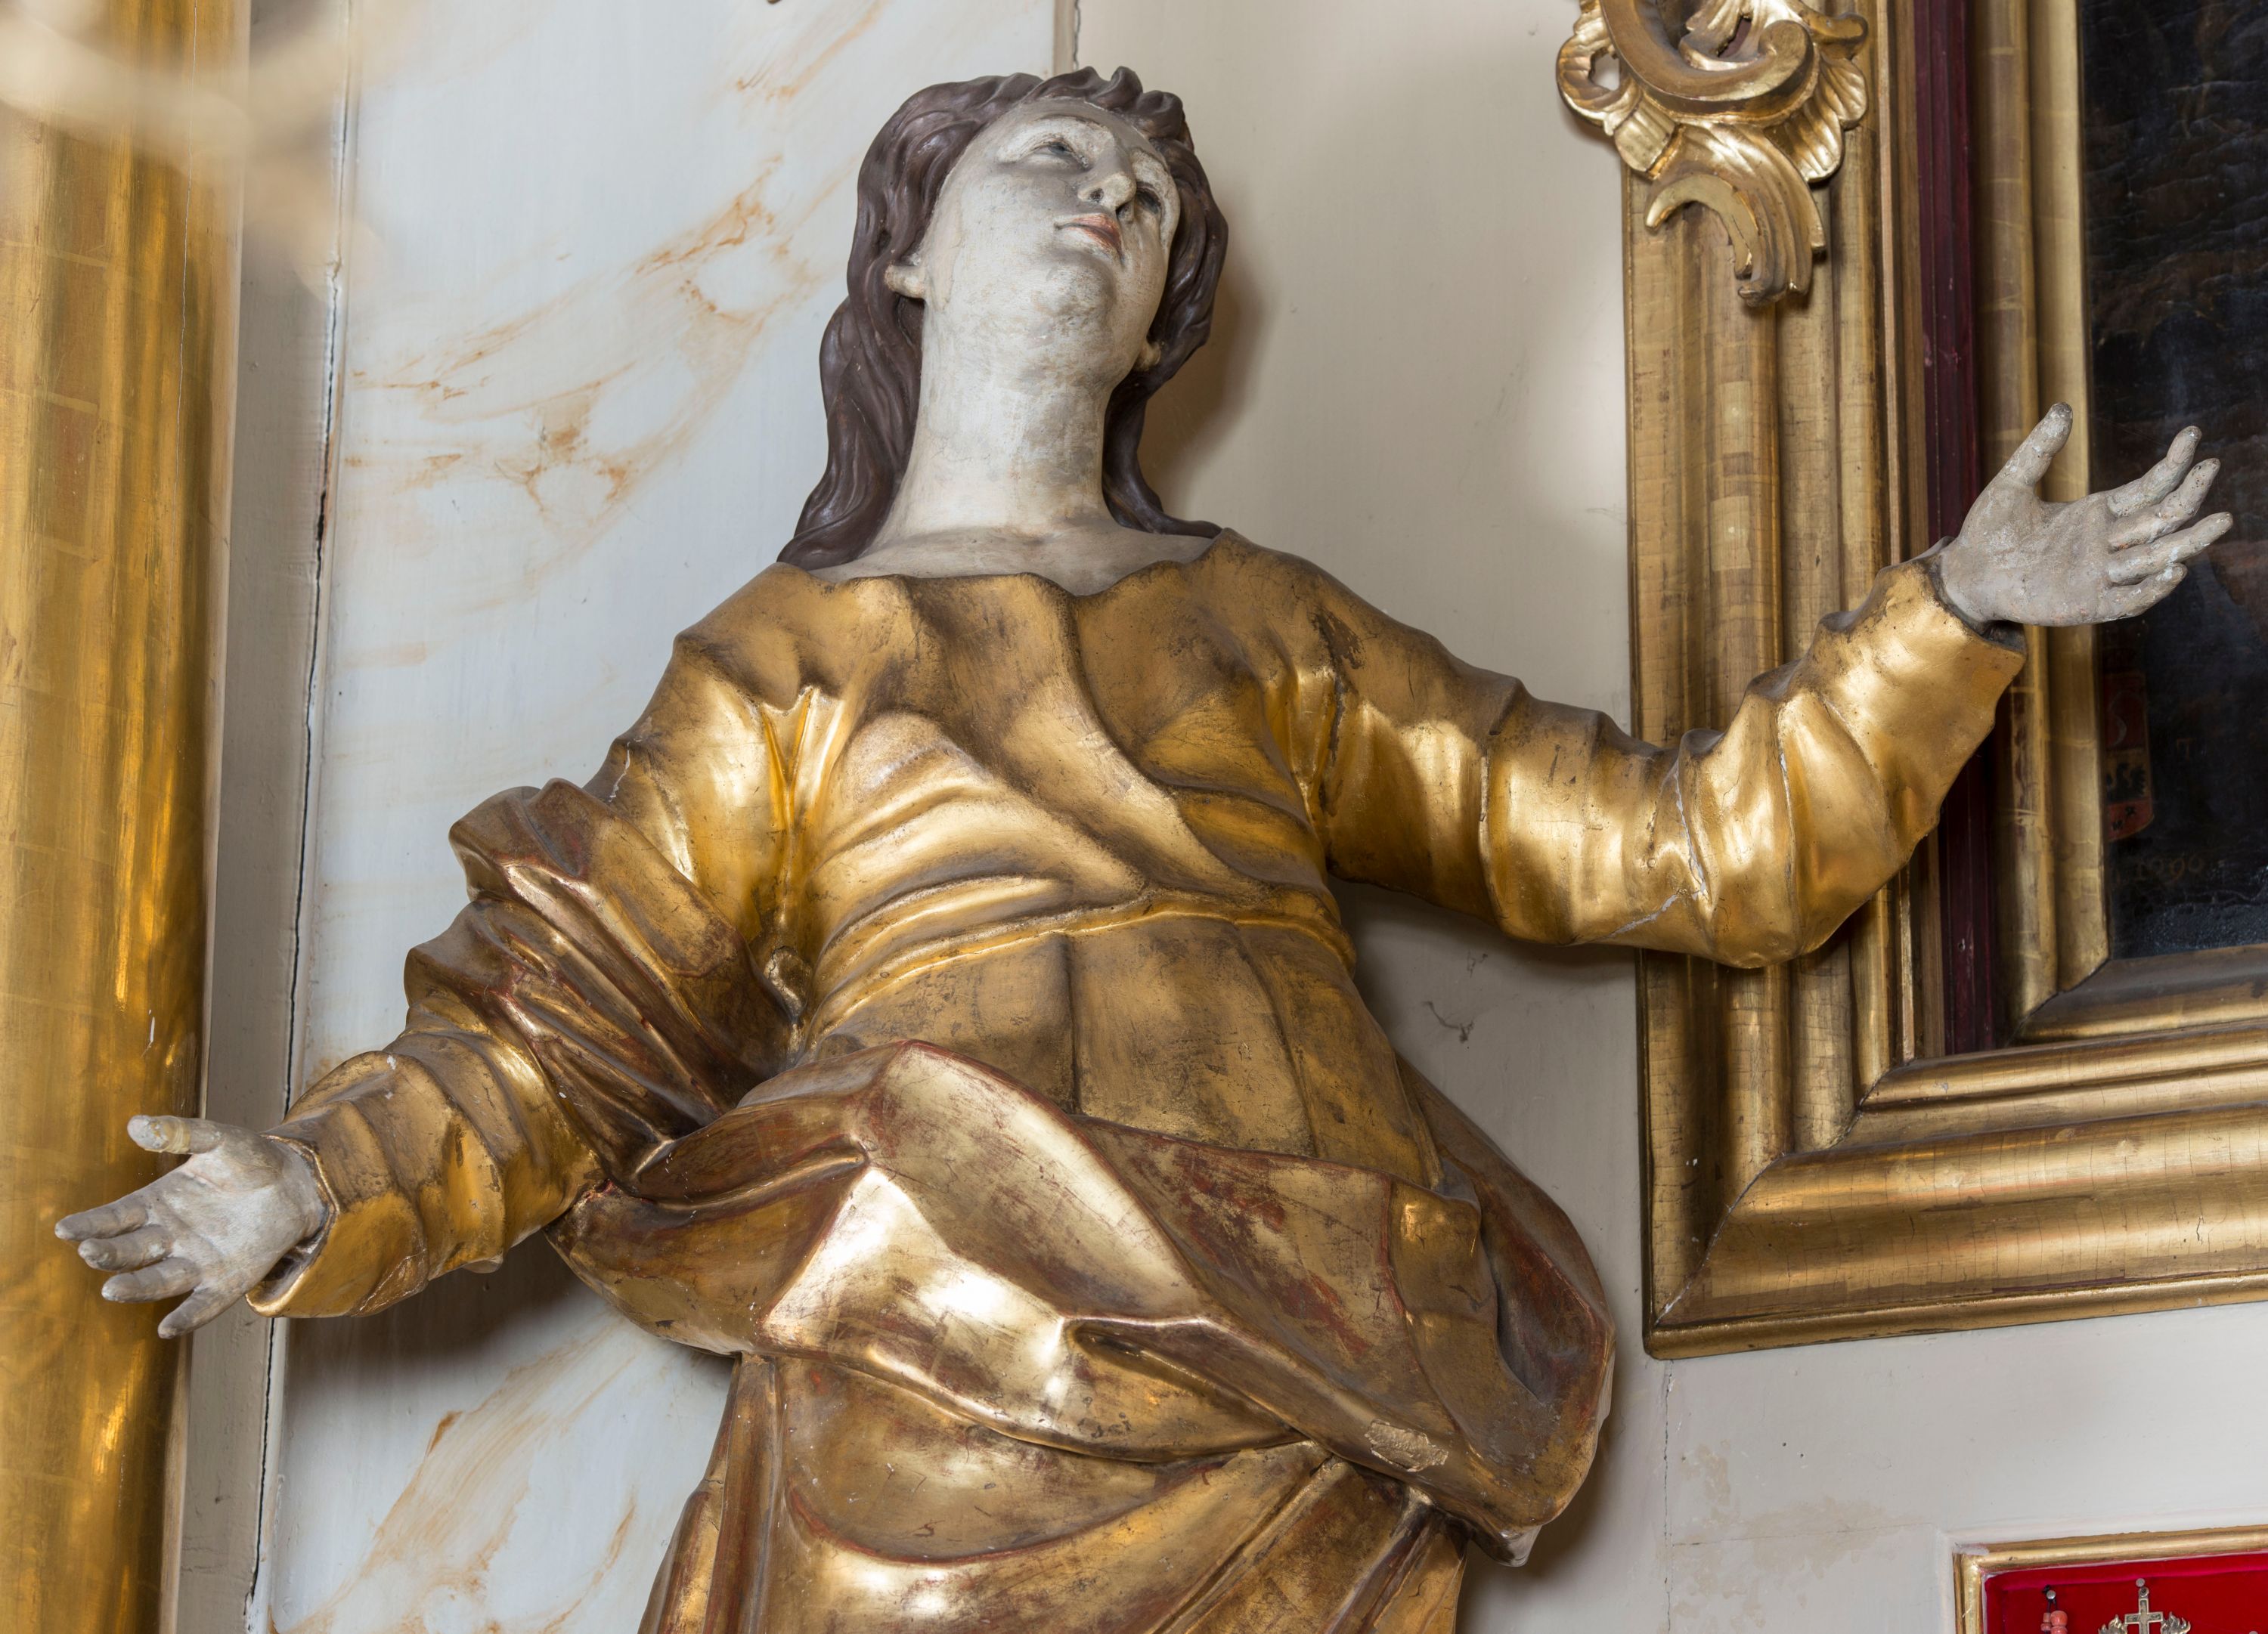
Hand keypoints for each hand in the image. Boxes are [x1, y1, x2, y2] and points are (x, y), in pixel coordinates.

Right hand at [55, 1116, 328, 1337]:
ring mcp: (194, 1263)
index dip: (90, 1224)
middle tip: (89, 1252)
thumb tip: (137, 1124)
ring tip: (113, 1289)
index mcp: (156, 1205)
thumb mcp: (219, 1139)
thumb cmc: (249, 1160)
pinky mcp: (224, 1282)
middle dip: (109, 1254)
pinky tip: (169, 1329)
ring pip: (158, 1280)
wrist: (296, 1183)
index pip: (115, 1218)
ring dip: (136, 1287)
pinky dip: (187, 1317)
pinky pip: (202, 1304)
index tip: (65, 1229)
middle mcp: (167, 1238)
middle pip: (131, 1251)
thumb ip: (181, 1133)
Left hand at [1935, 404, 2232, 627]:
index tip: (2192, 435)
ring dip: (2187, 542)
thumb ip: (2039, 450)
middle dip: (2190, 497)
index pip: (2148, 488)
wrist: (1966, 573)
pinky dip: (2151, 588)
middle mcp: (2106, 542)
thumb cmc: (1988, 530)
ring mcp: (2099, 574)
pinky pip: (2128, 600)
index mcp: (2096, 512)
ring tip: (2219, 521)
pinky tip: (2173, 570)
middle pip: (2161, 520)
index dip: (2173, 464)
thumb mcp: (2012, 483)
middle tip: (2214, 469)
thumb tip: (2063, 407)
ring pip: (2154, 558)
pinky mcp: (2086, 604)